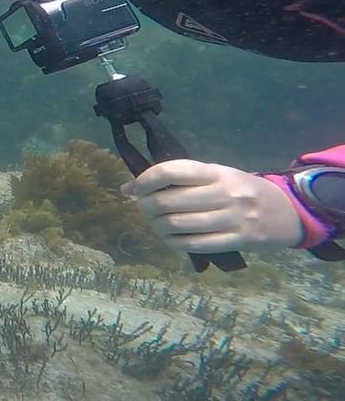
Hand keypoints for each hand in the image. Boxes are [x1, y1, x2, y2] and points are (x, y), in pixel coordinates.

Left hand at [120, 159, 302, 252]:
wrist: (286, 212)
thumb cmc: (240, 190)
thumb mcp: (215, 176)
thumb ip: (177, 180)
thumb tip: (129, 188)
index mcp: (216, 172)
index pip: (173, 171)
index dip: (147, 179)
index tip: (136, 187)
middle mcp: (225, 193)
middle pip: (170, 201)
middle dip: (147, 205)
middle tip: (144, 207)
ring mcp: (233, 219)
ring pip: (179, 225)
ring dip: (157, 226)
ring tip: (155, 223)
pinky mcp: (237, 241)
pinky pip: (195, 245)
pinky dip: (173, 243)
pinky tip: (168, 238)